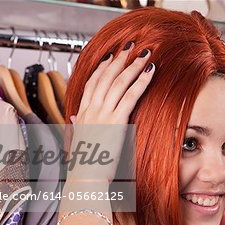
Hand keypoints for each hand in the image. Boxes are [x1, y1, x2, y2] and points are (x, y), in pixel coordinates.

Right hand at [68, 42, 154, 180]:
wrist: (85, 177)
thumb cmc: (84, 164)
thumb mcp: (78, 141)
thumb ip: (77, 126)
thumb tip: (74, 118)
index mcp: (82, 114)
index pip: (92, 83)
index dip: (102, 68)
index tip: (111, 57)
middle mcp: (91, 109)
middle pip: (105, 77)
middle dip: (119, 60)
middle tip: (130, 47)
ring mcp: (103, 114)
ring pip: (119, 82)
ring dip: (133, 65)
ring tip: (144, 54)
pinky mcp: (116, 121)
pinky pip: (131, 95)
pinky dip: (141, 81)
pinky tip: (150, 72)